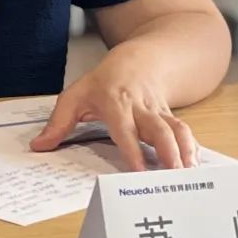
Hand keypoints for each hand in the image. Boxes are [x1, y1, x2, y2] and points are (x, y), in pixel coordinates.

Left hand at [29, 49, 197, 170]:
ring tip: (190, 175)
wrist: (138, 60)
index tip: (139, 171)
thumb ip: (58, 123)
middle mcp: (141, 108)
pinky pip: (185, 132)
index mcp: (115, 102)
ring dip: (185, 151)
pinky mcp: (172, 117)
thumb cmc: (103, 82)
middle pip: (159, 129)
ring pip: (177, 129)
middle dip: (169, 152)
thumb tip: (39, 146)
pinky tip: (197, 167)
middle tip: (175, 177)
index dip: (133, 149)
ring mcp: (160, 112)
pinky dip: (193, 149)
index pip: (125, 128)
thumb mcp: (75, 96)